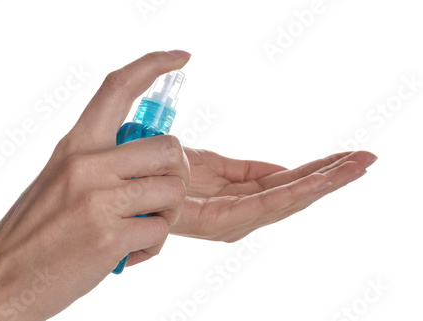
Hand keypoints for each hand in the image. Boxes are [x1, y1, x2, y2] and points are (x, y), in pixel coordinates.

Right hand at [0, 51, 191, 320]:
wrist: (0, 278)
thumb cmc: (35, 229)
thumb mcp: (60, 178)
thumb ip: (99, 160)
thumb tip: (147, 154)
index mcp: (75, 145)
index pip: (117, 87)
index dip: (152, 65)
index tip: (180, 57)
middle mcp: (87, 164)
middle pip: (170, 146)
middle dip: (176, 173)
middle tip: (161, 193)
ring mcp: (100, 199)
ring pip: (174, 190)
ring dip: (167, 212)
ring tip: (141, 226)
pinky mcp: (111, 236)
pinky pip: (161, 230)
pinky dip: (153, 245)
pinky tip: (129, 251)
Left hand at [170, 148, 376, 241]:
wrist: (139, 179)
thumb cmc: (172, 175)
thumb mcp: (217, 167)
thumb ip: (250, 172)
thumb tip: (282, 171)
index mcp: (242, 201)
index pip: (289, 185)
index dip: (320, 171)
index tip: (350, 156)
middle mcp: (243, 215)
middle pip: (296, 195)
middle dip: (332, 176)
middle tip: (366, 159)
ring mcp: (236, 220)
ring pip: (289, 198)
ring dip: (325, 181)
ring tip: (356, 165)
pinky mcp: (225, 221)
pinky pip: (267, 203)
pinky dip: (297, 190)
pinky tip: (322, 179)